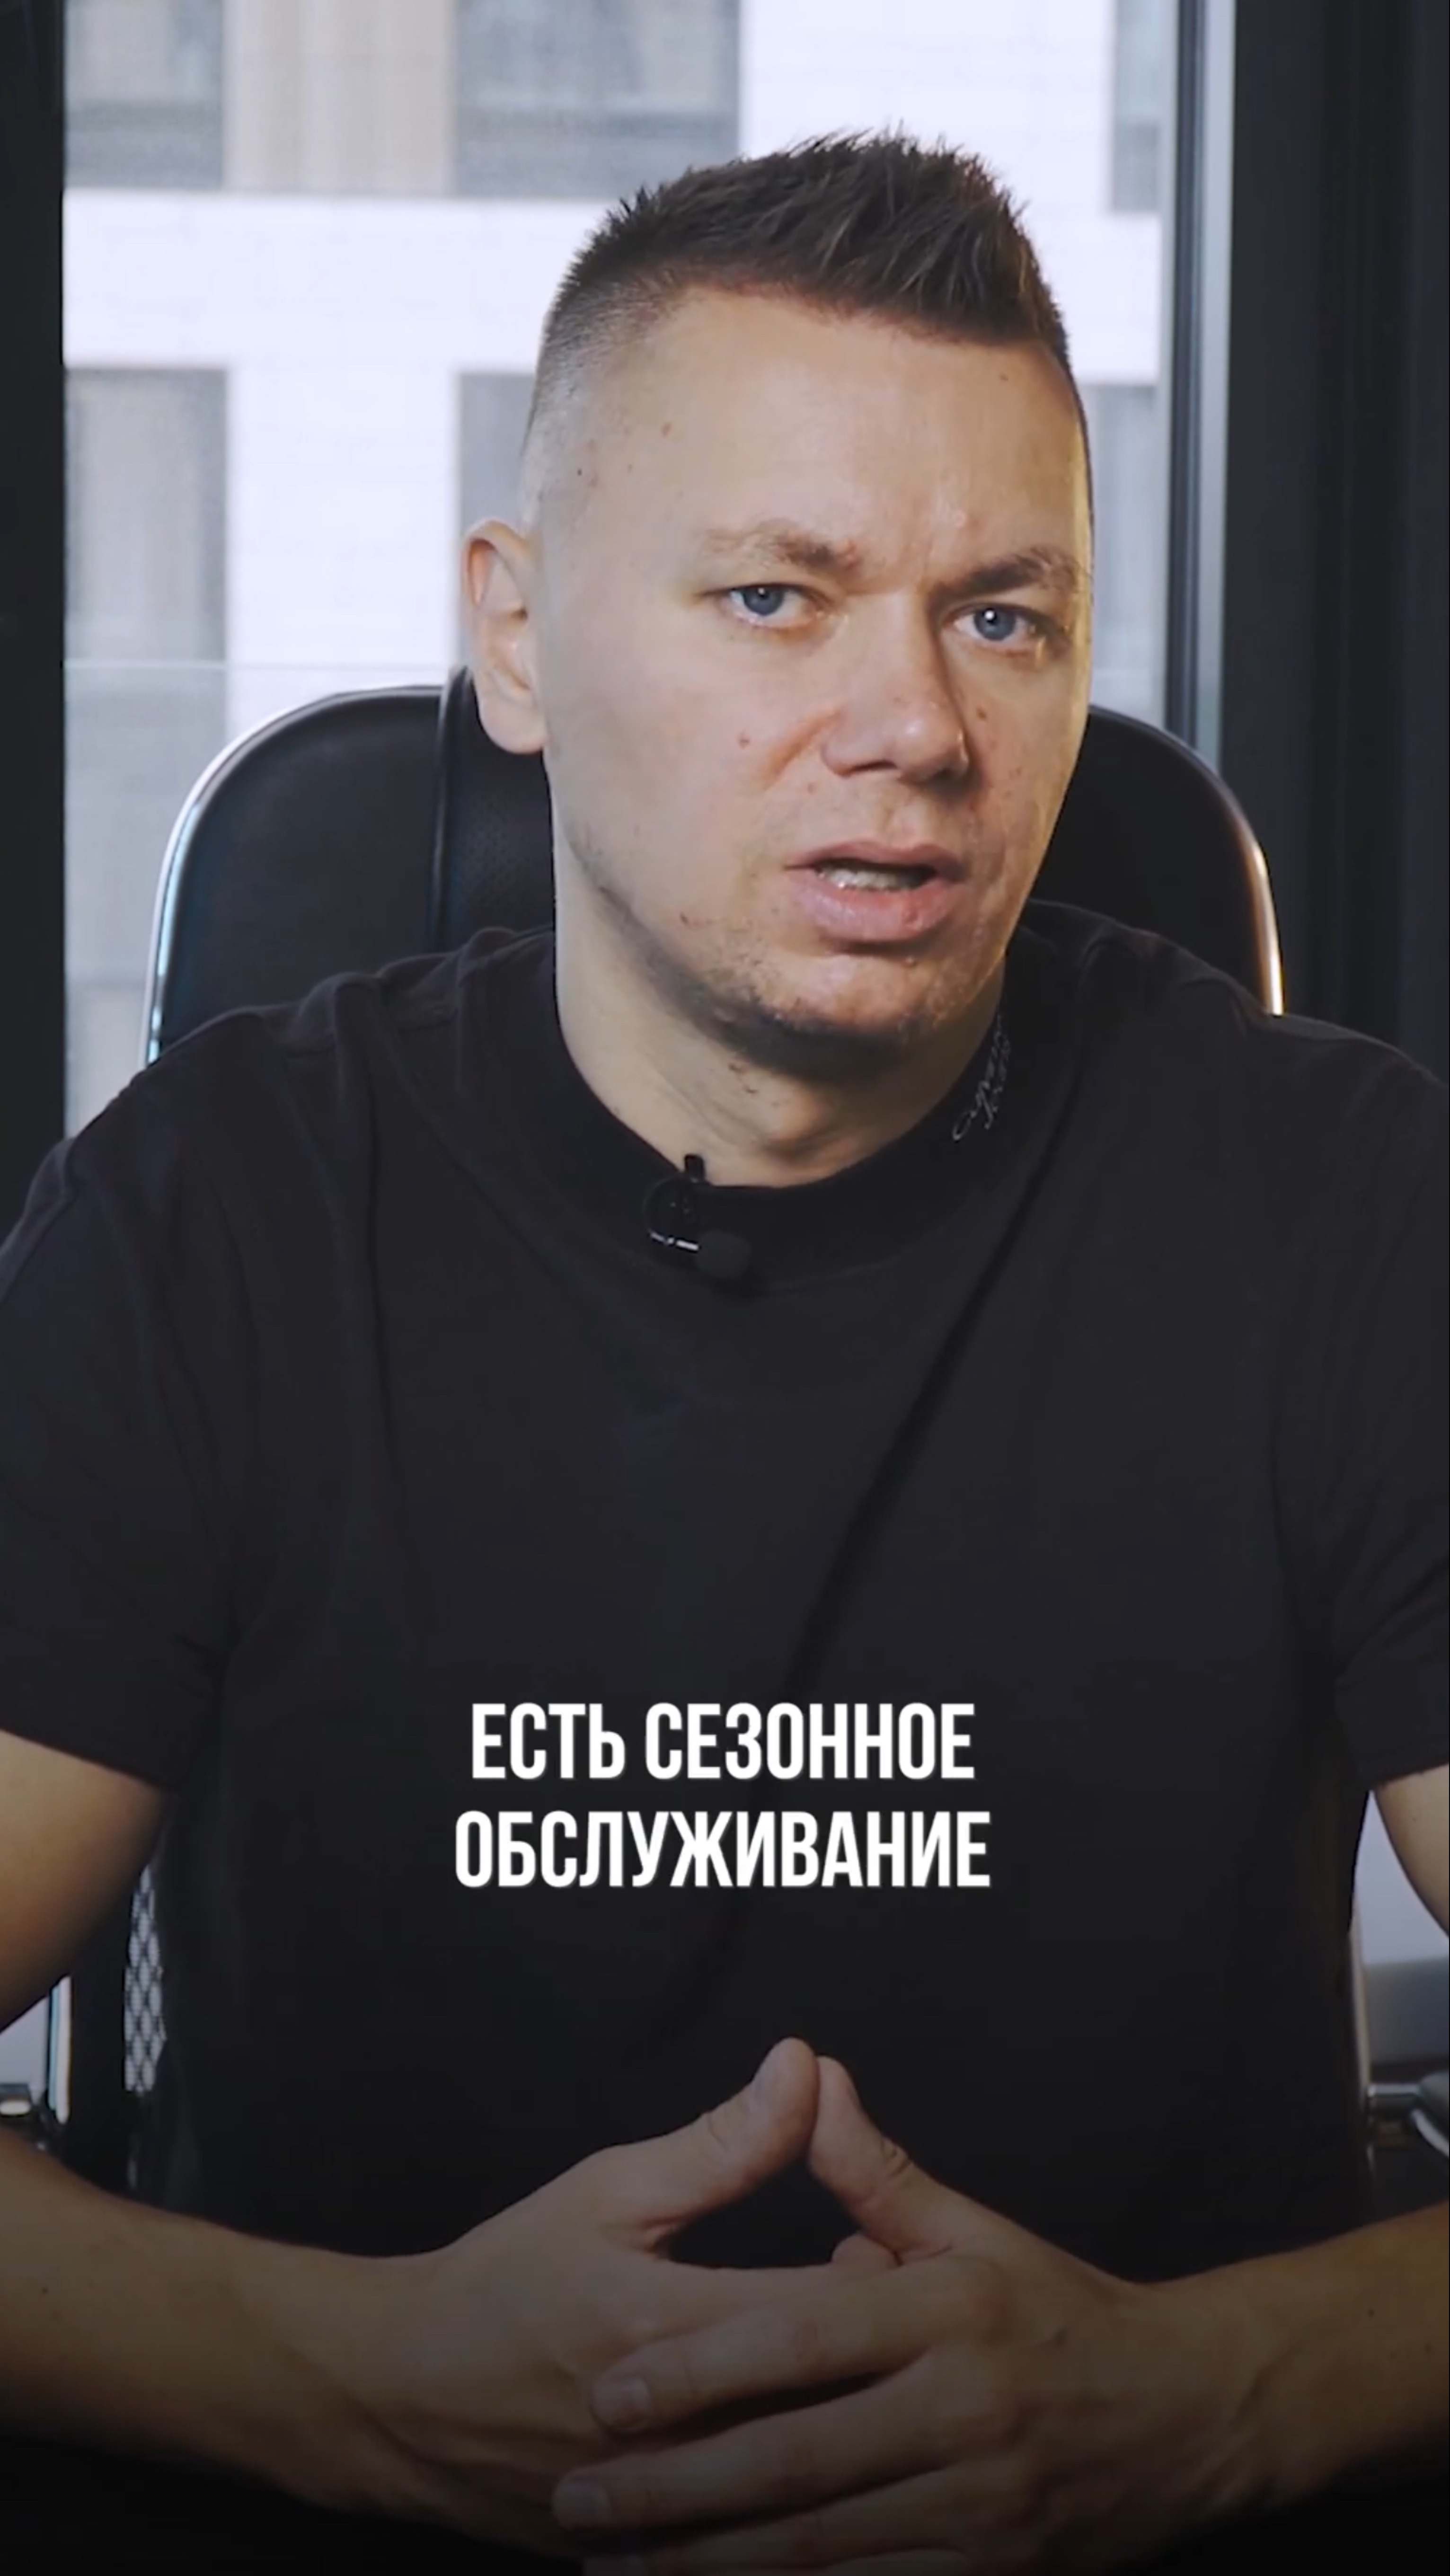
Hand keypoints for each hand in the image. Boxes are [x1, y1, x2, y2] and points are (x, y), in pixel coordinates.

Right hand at [336, 2038, 837, 2553]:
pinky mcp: (652, 2555)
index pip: (830, 2309)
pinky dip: (784, 2500)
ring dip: (837, 2428)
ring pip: (801, 2485)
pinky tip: (782, 2448)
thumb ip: (722, 2141)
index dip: (878, 2275)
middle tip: (874, 2308)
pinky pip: (751, 2540)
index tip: (878, 2246)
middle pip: (830, 2404)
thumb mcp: (608, 2190)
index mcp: (672, 2325)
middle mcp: (677, 2430)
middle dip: (872, 2354)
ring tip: (836, 2374)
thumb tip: (804, 2065)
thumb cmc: (509, 2277)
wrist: (404, 2393)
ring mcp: (663, 2509)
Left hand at [553, 2058, 1258, 2569]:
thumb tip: (806, 2075)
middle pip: (794, 2459)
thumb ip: (879, 2173)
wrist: (1191, 2418)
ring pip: (819, 2550)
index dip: (699, 2370)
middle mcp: (966, 2413)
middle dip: (672, 2489)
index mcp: (951, 2312)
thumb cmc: (1063, 2312)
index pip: (801, 2338)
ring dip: (707, 2565)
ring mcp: (983, 2510)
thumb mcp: (976, 2231)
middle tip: (578, 2496)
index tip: (608, 2391)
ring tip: (613, 2565)